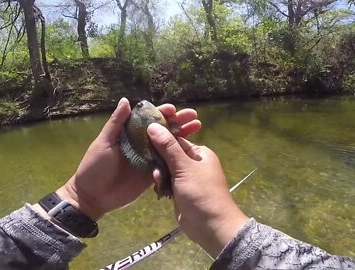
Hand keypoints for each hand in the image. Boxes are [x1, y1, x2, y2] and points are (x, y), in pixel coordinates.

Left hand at [55, 98, 200, 220]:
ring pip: (169, 145)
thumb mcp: (104, 142)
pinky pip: (167, 164)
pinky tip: (191, 151)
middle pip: (163, 130)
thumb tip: (126, 100)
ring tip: (197, 128)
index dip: (161, 113)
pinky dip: (178, 157)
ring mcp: (148, 159)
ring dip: (183, 136)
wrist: (93, 196)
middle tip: (193, 117)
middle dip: (178, 122)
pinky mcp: (152, 174)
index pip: (149, 119)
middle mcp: (141, 144)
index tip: (173, 109)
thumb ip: (116, 123)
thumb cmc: (94, 166)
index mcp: (129, 133)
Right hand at [147, 123, 247, 257]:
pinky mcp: (180, 191)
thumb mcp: (184, 167)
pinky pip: (166, 182)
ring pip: (165, 169)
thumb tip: (153, 125)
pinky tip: (159, 188)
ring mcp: (186, 178)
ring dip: (159, 173)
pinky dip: (161, 184)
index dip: (160, 138)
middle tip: (149, 162)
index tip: (143, 138)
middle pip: (168, 154)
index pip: (176, 139)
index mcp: (199, 153)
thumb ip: (168, 147)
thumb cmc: (202, 193)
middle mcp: (193, 163)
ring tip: (158, 179)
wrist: (211, 226)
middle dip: (158, 159)